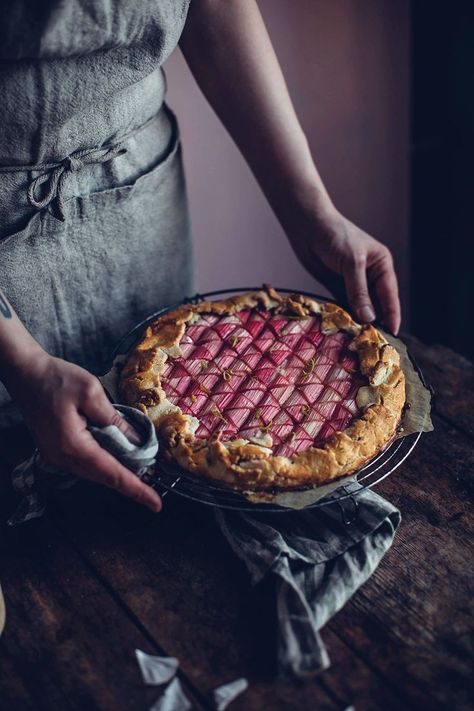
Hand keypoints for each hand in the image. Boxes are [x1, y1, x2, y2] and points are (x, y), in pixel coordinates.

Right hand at [7, 352, 161, 511]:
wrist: (25, 373)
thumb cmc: (57, 378)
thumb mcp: (92, 393)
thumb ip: (115, 420)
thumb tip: (137, 442)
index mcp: (73, 446)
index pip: (112, 474)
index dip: (136, 490)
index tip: (156, 504)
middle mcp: (62, 458)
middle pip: (103, 477)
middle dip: (131, 481)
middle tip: (155, 481)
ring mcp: (56, 456)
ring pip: (94, 472)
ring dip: (117, 472)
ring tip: (142, 469)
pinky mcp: (55, 450)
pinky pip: (85, 464)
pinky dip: (104, 462)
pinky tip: (118, 455)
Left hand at [289, 207, 400, 334]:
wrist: (307, 225)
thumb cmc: (334, 236)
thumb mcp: (351, 263)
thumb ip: (358, 291)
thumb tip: (368, 318)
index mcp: (381, 265)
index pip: (390, 295)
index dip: (392, 315)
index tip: (392, 335)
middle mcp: (370, 275)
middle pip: (376, 304)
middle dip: (374, 322)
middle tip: (371, 343)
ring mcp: (353, 282)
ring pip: (359, 307)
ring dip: (357, 321)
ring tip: (357, 340)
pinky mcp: (336, 286)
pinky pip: (343, 305)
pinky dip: (343, 316)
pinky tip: (343, 329)